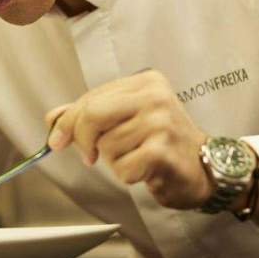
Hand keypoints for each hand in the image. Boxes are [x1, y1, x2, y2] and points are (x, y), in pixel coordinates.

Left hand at [47, 69, 211, 209]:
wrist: (205, 168)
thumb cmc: (164, 143)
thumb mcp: (128, 119)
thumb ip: (91, 114)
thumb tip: (53, 118)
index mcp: (145, 82)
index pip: (91, 98)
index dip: (68, 122)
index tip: (55, 140)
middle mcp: (154, 97)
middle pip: (92, 114)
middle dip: (82, 139)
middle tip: (90, 156)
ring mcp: (160, 122)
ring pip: (106, 145)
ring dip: (114, 160)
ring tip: (137, 157)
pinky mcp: (161, 151)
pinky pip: (121, 168)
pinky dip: (127, 175)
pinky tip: (145, 170)